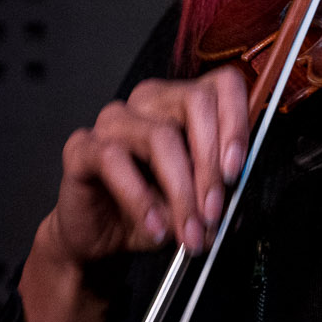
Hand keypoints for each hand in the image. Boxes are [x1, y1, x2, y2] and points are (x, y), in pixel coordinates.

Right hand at [21, 64, 248, 321]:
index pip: (223, 85)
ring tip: (188, 231)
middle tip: (214, 212)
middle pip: (195, 102)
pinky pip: (113, 159)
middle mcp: (151, 102)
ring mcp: (114, 120)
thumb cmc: (151, 210)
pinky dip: (140, 199)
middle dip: (211, 162)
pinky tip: (154, 227)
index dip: (237, 122)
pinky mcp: (82, 146)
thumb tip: (238, 207)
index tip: (237, 170)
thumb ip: (220, 197)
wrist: (101, 236)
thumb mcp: (196, 206)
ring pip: (160, 135)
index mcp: (185, 105)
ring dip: (181, 190)